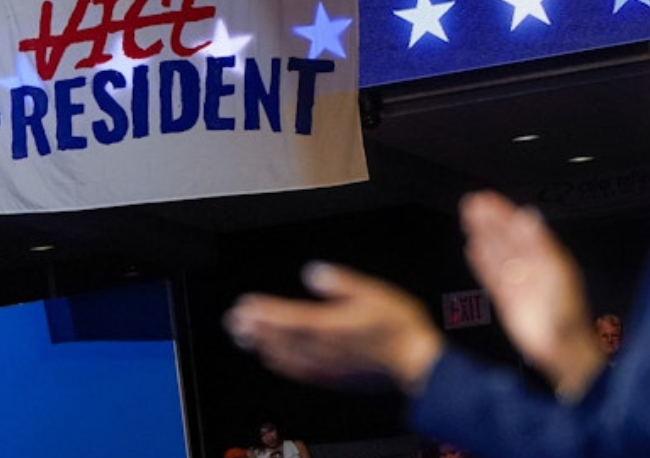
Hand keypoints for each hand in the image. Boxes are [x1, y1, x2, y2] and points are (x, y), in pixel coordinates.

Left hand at [225, 263, 443, 392]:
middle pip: (280, 338)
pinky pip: (298, 371)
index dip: (264, 312)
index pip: (288, 317)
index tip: (245, 305)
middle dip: (255, 328)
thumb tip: (313, 272)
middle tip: (233, 321)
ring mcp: (327, 365)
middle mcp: (324, 348)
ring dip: (262, 345)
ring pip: (285, 356)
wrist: (415, 361)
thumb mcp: (374, 292)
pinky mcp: (332, 377)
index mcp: (332, 325)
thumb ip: (341, 282)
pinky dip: (280, 363)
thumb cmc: (398, 325)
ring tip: (244, 337)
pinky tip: (272, 358)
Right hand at [459, 191, 604, 398]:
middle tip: (471, 203)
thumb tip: (526, 215)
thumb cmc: (564, 311)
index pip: (521, 227)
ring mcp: (518, 282)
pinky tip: (472, 249)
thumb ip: (537, 244)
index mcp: (547, 256)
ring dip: (482, 235)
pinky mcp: (507, 299)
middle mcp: (532, 266)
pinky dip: (482, 262)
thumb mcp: (553, 271)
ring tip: (467, 218)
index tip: (487, 198)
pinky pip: (492, 276)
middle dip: (489, 220)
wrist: (561, 347)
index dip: (503, 212)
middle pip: (506, 238)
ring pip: (497, 253)